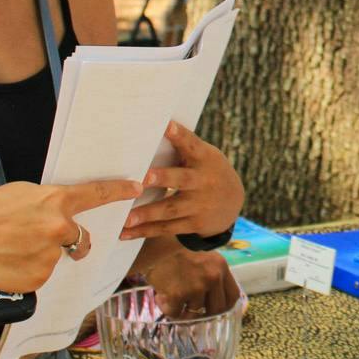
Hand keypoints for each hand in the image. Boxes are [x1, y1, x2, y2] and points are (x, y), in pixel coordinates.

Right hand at [0, 177, 140, 292]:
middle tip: (37, 238)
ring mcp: (50, 256)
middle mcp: (59, 229)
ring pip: (55, 258)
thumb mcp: (22, 194)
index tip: (136, 188)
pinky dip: (27, 272)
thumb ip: (48, 204)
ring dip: (39, 256)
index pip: (96, 194)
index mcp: (56, 202)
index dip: (118, 191)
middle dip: (67, 241)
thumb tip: (58, 213)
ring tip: (10, 249)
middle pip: (79, 239)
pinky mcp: (38, 278)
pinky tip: (8, 262)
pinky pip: (40, 276)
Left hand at [119, 122, 243, 242]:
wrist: (232, 203)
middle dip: (163, 178)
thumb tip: (149, 131)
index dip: (180, 136)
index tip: (167, 125)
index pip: (192, 145)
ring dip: (148, 214)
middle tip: (143, 179)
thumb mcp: (204, 156)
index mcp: (205, 159)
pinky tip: (126, 233)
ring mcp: (200, 205)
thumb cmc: (206, 171)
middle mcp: (204, 182)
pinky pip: (167, 228)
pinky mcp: (194, 223)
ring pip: (171, 209)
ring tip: (127, 218)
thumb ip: (183, 147)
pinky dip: (145, 231)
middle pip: (182, 179)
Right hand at [140, 245, 242, 319]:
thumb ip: (210, 274)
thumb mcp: (201, 257)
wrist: (153, 244)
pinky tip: (160, 296)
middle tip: (189, 309)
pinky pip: (175, 313)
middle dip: (203, 313)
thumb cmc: (175, 249)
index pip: (232, 296)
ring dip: (181, 310)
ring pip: (194, 313)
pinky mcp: (178, 294)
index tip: (213, 310)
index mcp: (220, 267)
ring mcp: (197, 286)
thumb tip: (212, 298)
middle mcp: (213, 277)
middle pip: (216, 309)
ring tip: (170, 298)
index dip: (223, 307)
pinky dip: (167, 308)